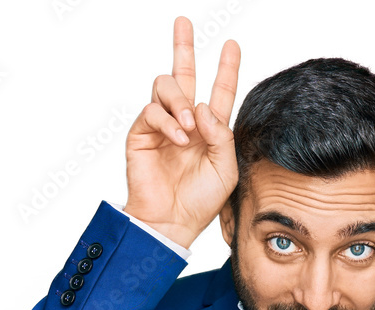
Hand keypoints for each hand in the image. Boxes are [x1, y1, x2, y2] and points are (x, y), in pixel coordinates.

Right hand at [123, 16, 240, 248]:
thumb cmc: (201, 202)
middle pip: (183, 74)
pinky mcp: (141, 133)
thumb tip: (203, 107)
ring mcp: (162, 126)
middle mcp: (185, 122)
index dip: (226, 69)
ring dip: (180, 100)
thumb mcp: (226, 169)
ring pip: (166, 86)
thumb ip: (222, 136)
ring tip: (189, 127)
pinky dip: (168, 121)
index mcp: (209, 131)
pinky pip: (152, 110)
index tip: (232, 46)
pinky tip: (178, 138)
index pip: (218, 93)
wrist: (172, 222)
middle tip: (184, 22)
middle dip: (183, 47)